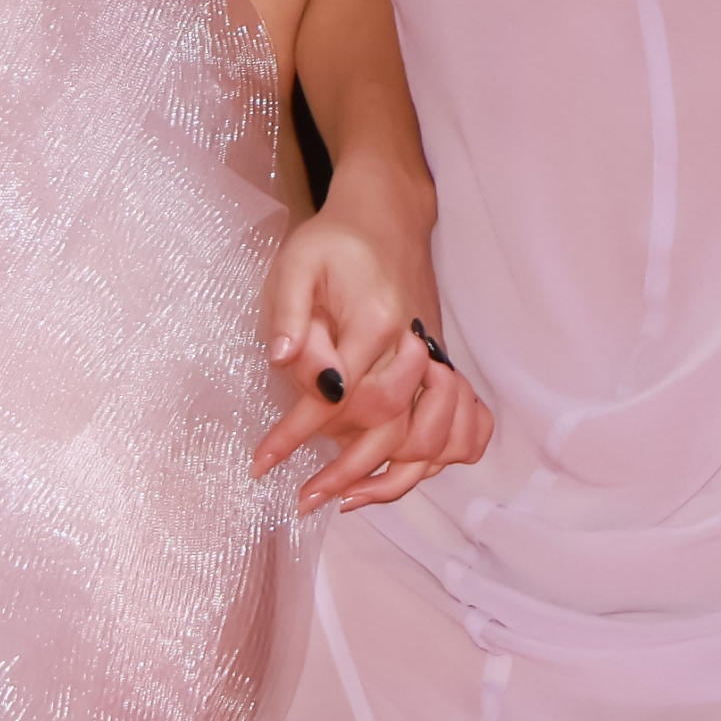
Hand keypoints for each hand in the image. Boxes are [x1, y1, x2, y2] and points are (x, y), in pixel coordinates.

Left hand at [252, 168, 492, 511]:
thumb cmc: (335, 243)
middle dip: (345, 471)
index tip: (262, 463)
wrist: (388, 220)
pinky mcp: (442, 370)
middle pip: (390, 425)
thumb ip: (290, 313)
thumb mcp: (297, 262)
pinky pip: (458, 429)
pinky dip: (432, 462)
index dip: (297, 433)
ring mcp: (436, 361)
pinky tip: (390, 478)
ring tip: (342, 500)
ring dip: (389, 478)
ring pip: (431, 438)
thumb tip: (283, 361)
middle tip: (303, 499)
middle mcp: (414, 346)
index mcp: (375, 320)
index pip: (337, 393)